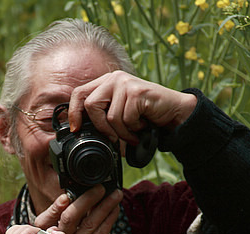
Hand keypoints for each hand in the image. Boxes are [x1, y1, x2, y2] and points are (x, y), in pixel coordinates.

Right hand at [33, 185, 121, 233]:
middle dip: (86, 199)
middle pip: (69, 217)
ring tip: (115, 194)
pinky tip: (116, 209)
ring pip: (88, 223)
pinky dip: (109, 218)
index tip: (67, 195)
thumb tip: (92, 193)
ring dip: (104, 205)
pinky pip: (99, 233)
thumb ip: (85, 216)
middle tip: (99, 188)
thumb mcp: (85, 232)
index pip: (48, 219)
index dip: (56, 206)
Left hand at [67, 71, 197, 144]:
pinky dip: (133, 130)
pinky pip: (126, 119)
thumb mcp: (119, 114)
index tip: (77, 129)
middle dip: (101, 127)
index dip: (74, 112)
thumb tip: (80, 131)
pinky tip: (142, 126)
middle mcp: (114, 79)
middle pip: (90, 105)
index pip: (78, 93)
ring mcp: (126, 83)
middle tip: (113, 138)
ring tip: (133, 133)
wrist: (175, 112)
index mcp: (105, 82)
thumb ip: (102, 115)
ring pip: (110, 117)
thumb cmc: (146, 116)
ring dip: (121, 132)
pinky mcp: (137, 92)